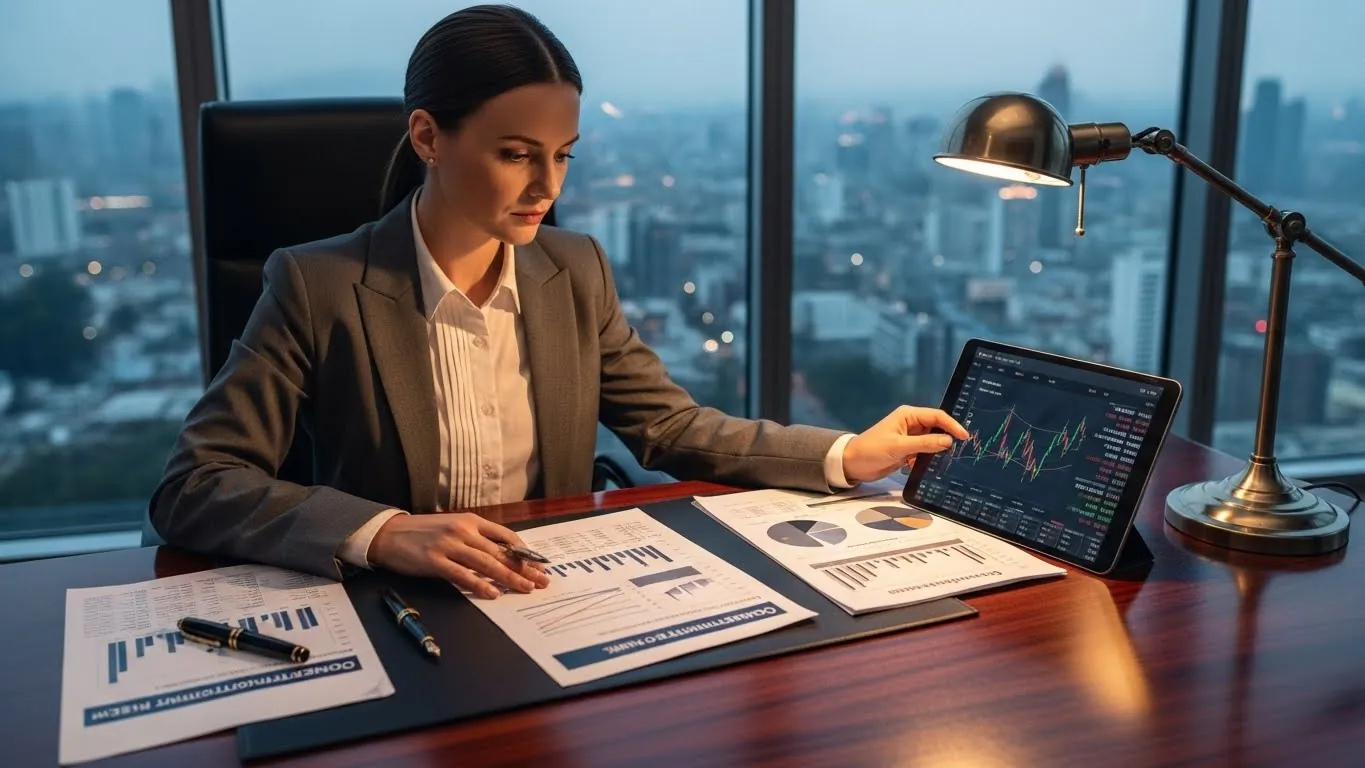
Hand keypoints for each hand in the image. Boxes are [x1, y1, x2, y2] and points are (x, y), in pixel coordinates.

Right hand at [368, 512, 550, 598]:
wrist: (389, 534)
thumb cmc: (423, 533)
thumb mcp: (454, 527)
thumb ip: (477, 539)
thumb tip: (503, 555)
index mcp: (471, 521)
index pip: (506, 536)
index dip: (525, 553)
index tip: (539, 565)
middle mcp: (463, 531)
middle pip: (501, 552)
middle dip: (524, 569)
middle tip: (541, 581)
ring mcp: (449, 545)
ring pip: (486, 563)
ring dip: (508, 578)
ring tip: (525, 588)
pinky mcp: (434, 560)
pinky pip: (461, 575)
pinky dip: (479, 585)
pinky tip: (492, 593)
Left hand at [841, 406, 970, 483]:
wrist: (853, 464)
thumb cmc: (872, 449)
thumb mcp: (899, 446)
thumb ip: (924, 443)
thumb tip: (948, 441)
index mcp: (908, 415)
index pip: (936, 416)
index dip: (952, 425)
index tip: (964, 436)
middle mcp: (911, 424)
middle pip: (937, 428)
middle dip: (947, 438)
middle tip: (961, 450)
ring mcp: (911, 438)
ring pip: (933, 442)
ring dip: (938, 452)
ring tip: (948, 461)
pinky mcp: (909, 451)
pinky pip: (926, 453)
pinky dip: (929, 460)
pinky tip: (930, 468)